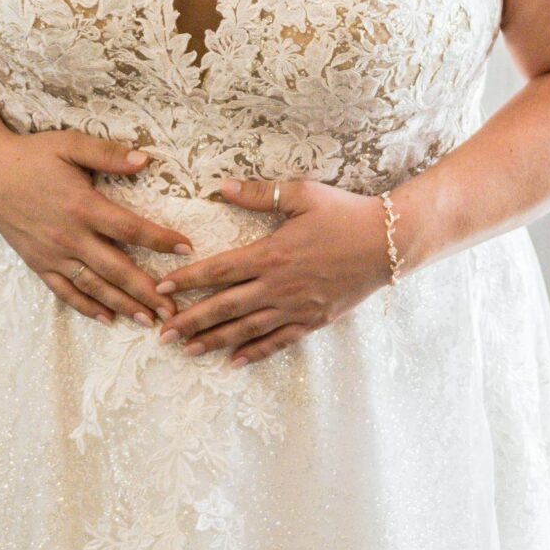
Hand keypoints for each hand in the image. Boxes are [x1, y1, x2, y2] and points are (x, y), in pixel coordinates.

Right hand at [0, 130, 192, 326]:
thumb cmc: (32, 155)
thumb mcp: (70, 144)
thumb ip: (108, 153)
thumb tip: (145, 159)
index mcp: (82, 206)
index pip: (129, 228)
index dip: (160, 240)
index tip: (186, 249)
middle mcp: (69, 236)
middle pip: (116, 268)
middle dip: (147, 290)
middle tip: (173, 309)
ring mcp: (52, 254)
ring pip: (93, 286)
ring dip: (122, 305)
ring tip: (148, 320)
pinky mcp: (38, 263)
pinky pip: (65, 291)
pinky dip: (86, 307)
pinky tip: (107, 319)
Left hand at [150, 177, 390, 364]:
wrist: (388, 244)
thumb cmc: (345, 214)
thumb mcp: (302, 195)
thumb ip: (259, 194)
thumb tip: (220, 187)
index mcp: (271, 254)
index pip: (219, 270)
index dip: (188, 280)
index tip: (161, 288)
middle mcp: (278, 286)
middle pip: (224, 307)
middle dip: (190, 321)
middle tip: (161, 332)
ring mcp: (295, 308)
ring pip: (246, 329)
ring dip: (213, 341)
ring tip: (187, 350)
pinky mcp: (312, 321)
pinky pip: (277, 342)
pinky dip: (254, 353)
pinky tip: (233, 362)